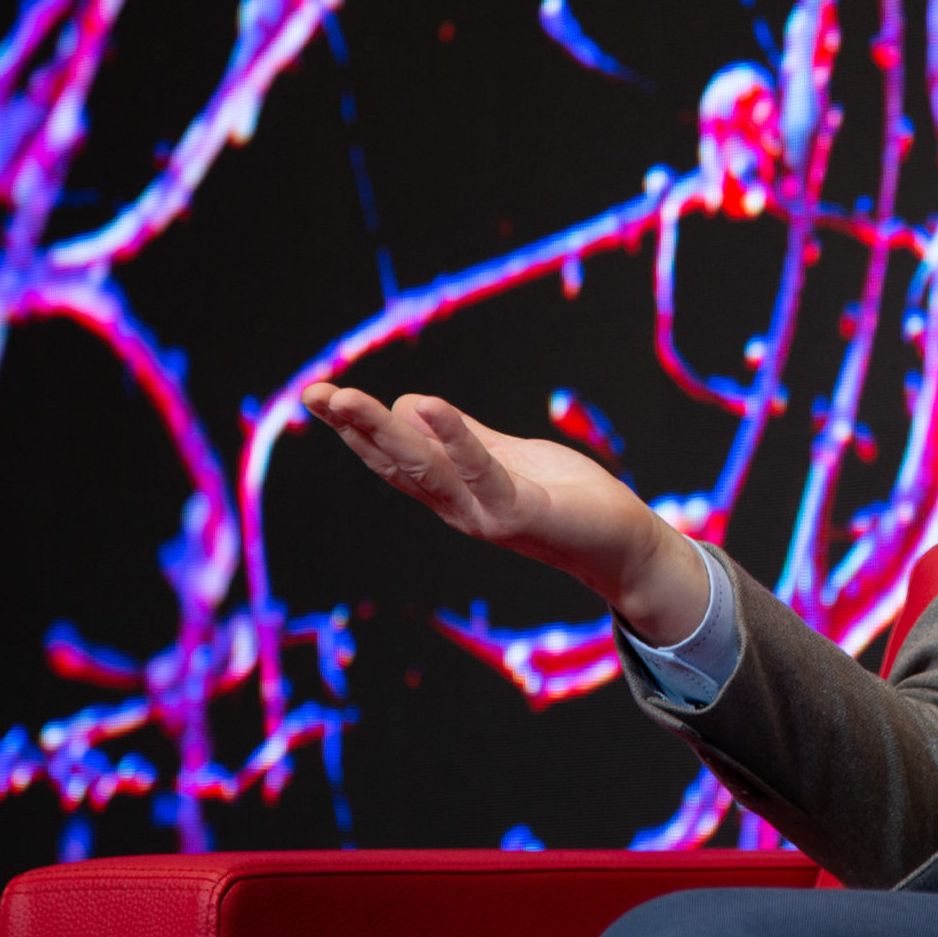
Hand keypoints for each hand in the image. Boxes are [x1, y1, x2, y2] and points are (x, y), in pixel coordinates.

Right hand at [301, 383, 711, 644]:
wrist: (624, 543)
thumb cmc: (569, 498)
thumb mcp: (508, 457)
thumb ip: (466, 439)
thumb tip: (410, 407)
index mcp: (453, 491)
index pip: (392, 457)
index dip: (355, 428)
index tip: (319, 395)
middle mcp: (458, 508)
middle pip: (395, 462)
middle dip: (352, 427)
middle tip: (313, 393)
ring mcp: (484, 514)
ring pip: (423, 467)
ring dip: (381, 431)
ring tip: (344, 399)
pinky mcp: (520, 512)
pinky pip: (480, 470)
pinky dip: (453, 437)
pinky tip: (425, 405)